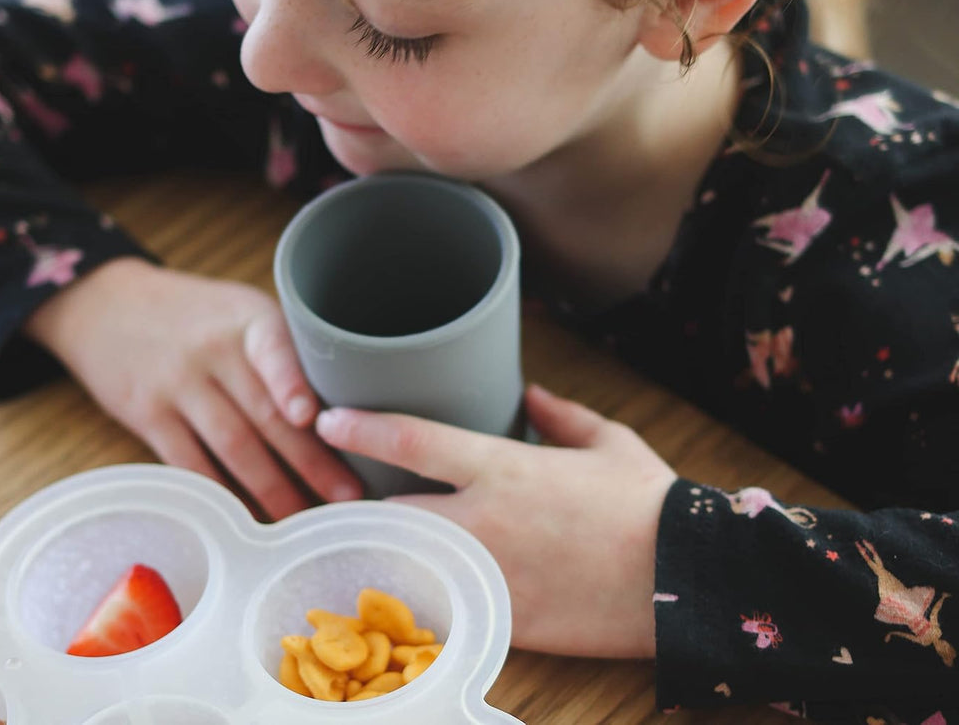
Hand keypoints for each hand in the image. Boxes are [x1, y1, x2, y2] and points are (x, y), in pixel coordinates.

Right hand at [23, 257, 361, 517]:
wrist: (106, 303)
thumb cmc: (196, 313)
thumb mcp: (240, 308)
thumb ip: (281, 350)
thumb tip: (341, 409)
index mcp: (247, 319)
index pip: (273, 349)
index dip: (291, 383)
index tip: (310, 417)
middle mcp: (213, 350)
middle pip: (264, 413)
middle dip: (309, 460)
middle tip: (347, 495)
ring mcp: (177, 384)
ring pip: (233, 446)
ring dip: (272, 488)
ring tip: (306, 518)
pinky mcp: (148, 415)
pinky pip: (191, 463)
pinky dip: (222, 493)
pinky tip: (248, 516)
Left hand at [315, 383, 675, 658]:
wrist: (686, 583)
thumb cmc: (648, 503)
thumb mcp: (610, 443)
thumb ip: (562, 416)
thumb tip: (531, 393)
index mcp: (506, 468)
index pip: (413, 441)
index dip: (362, 428)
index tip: (328, 419)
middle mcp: (485, 521)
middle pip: (391, 511)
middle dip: (357, 505)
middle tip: (337, 496)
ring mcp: (490, 576)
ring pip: (408, 563)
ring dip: (383, 552)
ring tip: (362, 544)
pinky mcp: (505, 621)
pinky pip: (445, 607)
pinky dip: (424, 597)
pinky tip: (413, 592)